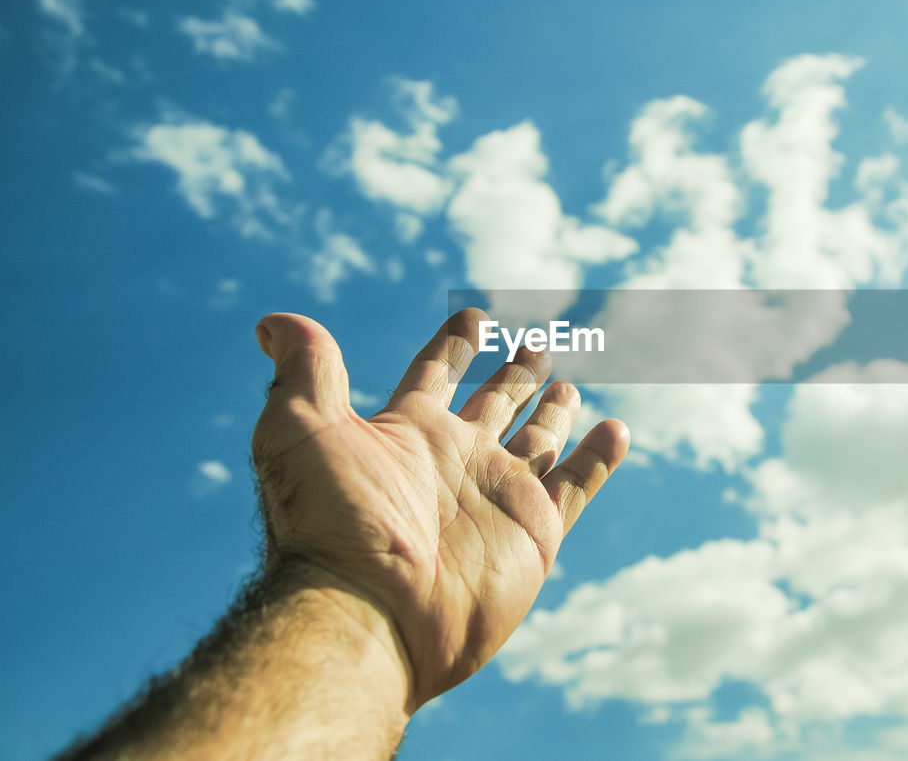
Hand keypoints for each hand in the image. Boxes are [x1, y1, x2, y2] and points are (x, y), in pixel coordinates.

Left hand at [250, 308, 628, 707]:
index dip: (453, 344)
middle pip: (494, 403)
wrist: (369, 610)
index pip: (436, 373)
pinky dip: (599, 458)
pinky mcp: (536, 531)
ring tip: (568, 387)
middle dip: (513, 374)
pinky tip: (616, 431)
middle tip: (534, 344)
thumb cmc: (330, 521)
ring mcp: (499, 495)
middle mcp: (456, 459)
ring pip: (538, 441)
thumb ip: (304, 368)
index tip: (472, 318)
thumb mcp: (300, 427)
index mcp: (408, 432)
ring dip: (554, 414)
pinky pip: (578, 484)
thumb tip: (271, 322)